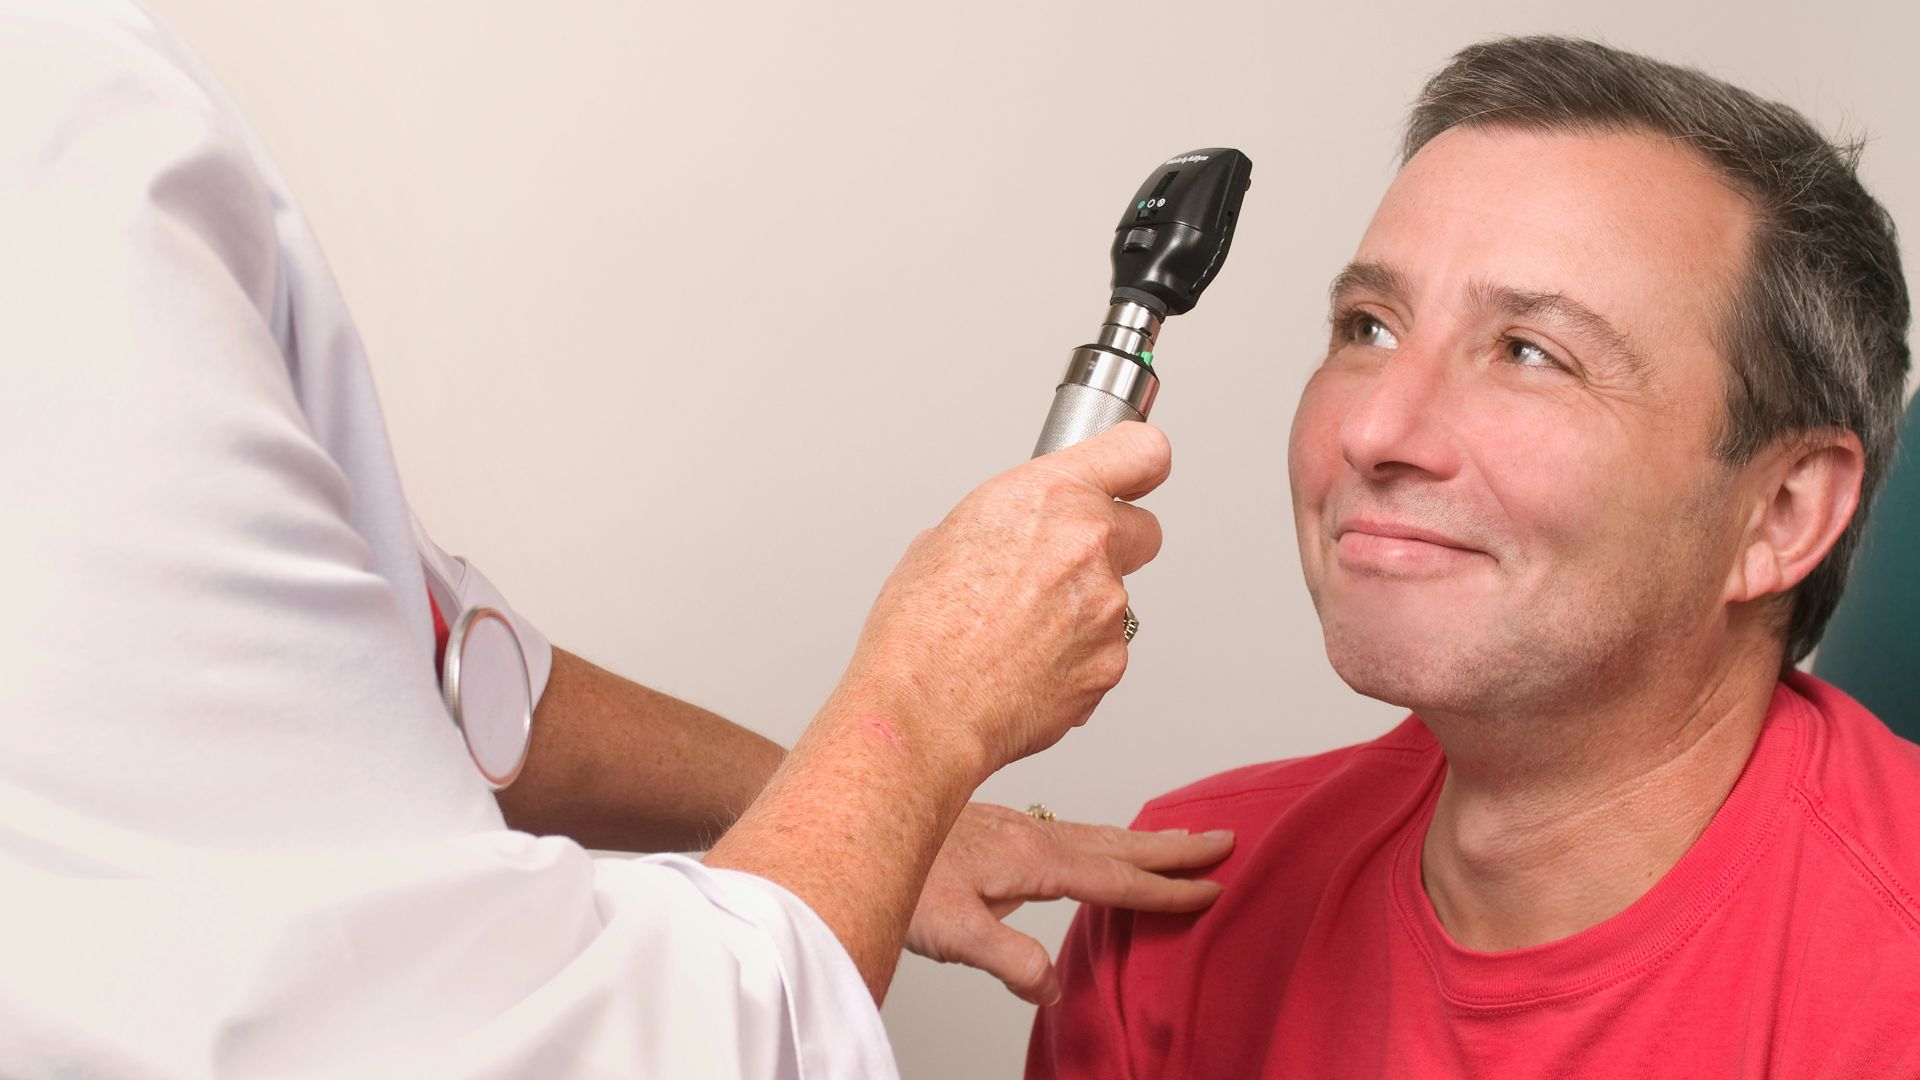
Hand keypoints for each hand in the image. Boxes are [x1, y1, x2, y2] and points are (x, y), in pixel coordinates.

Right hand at [836, 422, 1171, 781]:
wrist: (925, 709)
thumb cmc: (921, 630)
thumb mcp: (946, 539)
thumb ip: (1005, 524)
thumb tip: (1015, 537)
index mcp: (1049, 497)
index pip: (1141, 452)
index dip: (1138, 466)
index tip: (1134, 475)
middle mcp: (1088, 545)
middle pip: (1143, 531)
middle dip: (1111, 547)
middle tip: (1060, 572)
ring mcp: (1108, 608)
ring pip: (1117, 599)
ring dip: (1083, 611)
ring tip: (1019, 634)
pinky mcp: (1111, 663)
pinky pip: (1105, 650)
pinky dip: (1076, 658)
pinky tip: (1027, 666)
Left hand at [906, 802, 1232, 1004]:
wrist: (856, 819)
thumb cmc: (896, 874)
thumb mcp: (952, 929)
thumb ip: (1010, 958)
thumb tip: (1055, 987)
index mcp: (1033, 860)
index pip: (1115, 880)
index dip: (1165, 889)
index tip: (1212, 888)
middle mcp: (1032, 837)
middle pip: (1119, 845)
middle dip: (1173, 848)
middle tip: (1225, 840)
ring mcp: (1015, 828)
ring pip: (1096, 834)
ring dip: (1143, 839)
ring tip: (1179, 837)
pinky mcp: (997, 829)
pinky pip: (1072, 831)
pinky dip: (1104, 837)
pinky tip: (1097, 844)